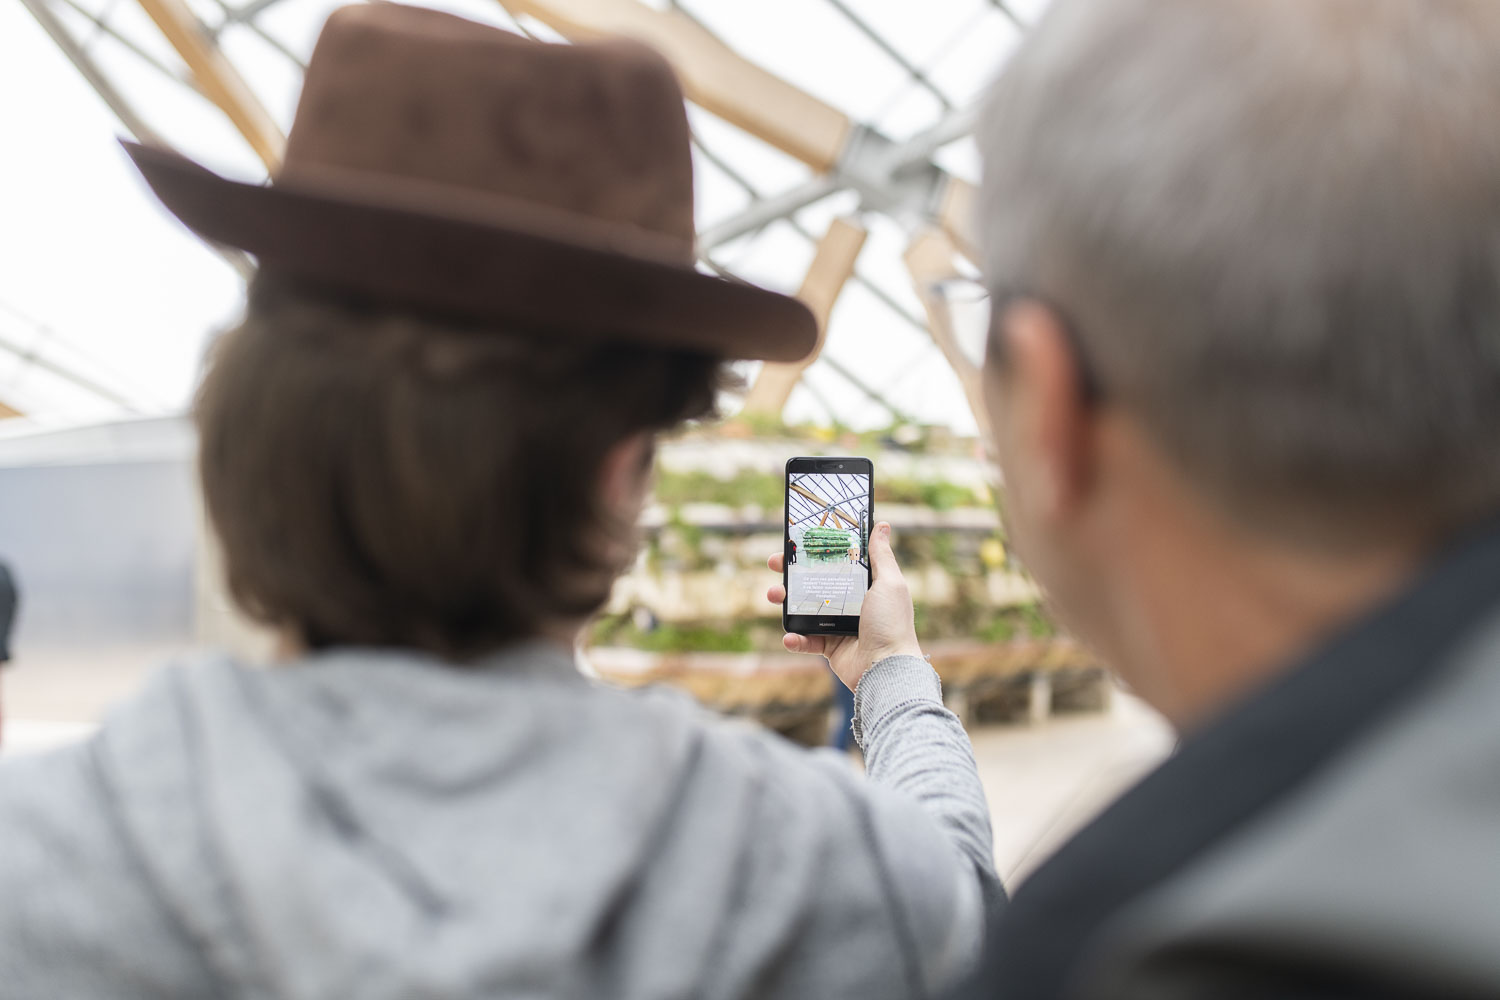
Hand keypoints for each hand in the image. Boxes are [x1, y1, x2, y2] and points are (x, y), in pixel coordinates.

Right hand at [767, 521, 921, 690]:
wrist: (886, 669)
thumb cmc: (891, 623)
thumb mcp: (889, 583)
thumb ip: (881, 556)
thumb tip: (881, 525)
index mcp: (865, 586)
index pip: (837, 562)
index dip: (817, 551)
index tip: (798, 541)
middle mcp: (851, 604)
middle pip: (815, 583)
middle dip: (792, 573)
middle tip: (775, 564)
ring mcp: (839, 626)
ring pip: (805, 609)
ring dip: (786, 602)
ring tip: (773, 595)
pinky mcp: (830, 647)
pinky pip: (806, 640)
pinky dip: (795, 638)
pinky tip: (789, 635)